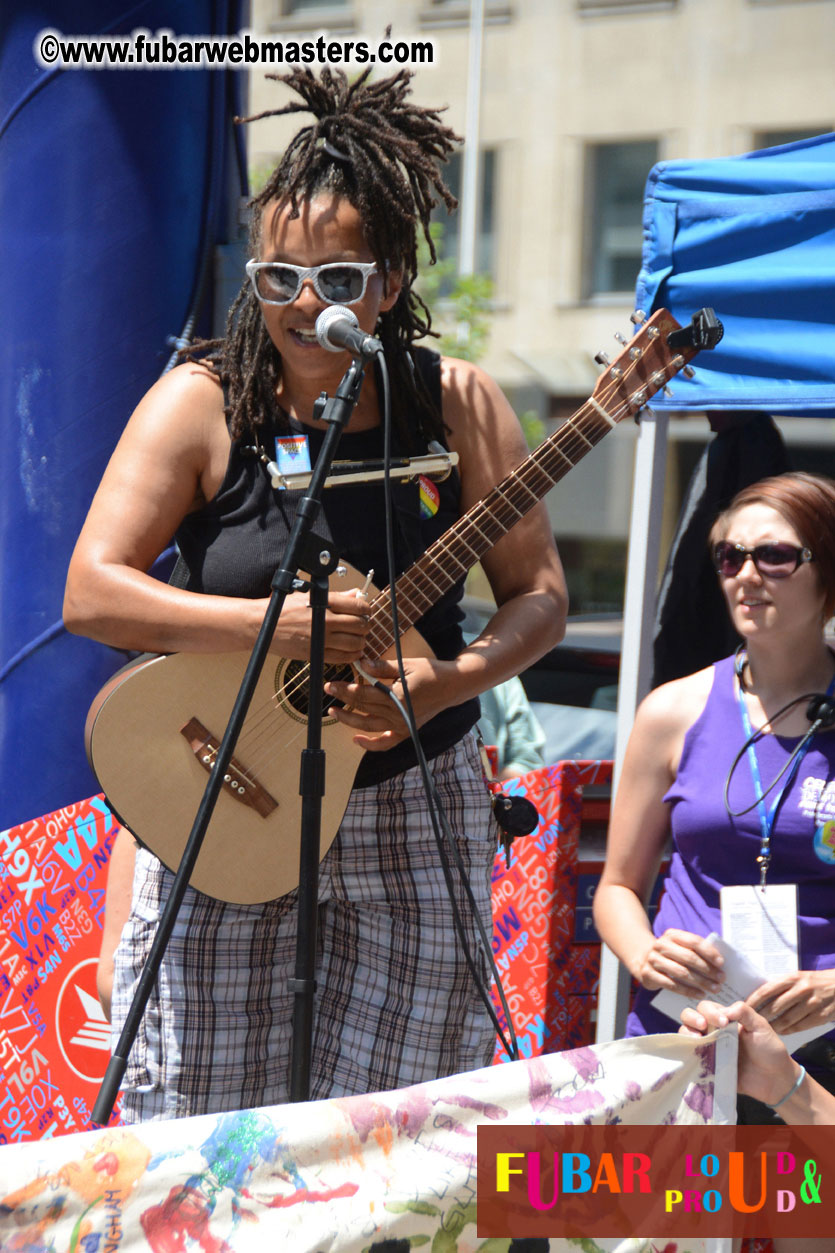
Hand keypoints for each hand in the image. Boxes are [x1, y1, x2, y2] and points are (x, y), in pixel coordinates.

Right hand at [268, 590, 369, 662]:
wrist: (262, 625)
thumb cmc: (284, 608)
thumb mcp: (310, 595)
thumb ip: (336, 597)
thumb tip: (355, 594)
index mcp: (324, 602)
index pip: (358, 606)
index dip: (367, 609)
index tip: (366, 612)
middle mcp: (325, 620)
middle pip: (360, 625)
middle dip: (365, 625)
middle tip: (363, 625)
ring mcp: (321, 639)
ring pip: (355, 643)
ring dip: (360, 642)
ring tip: (357, 638)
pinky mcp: (315, 654)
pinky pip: (343, 658)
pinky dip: (352, 655)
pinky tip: (351, 651)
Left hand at [325, 655, 448, 749]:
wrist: (451, 686)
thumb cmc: (429, 672)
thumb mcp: (405, 664)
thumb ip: (382, 667)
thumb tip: (360, 663)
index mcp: (397, 697)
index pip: (364, 694)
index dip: (345, 689)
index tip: (332, 684)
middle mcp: (398, 715)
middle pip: (363, 708)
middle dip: (344, 699)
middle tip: (329, 691)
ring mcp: (402, 725)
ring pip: (369, 726)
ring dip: (349, 721)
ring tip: (334, 712)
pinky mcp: (406, 731)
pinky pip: (385, 743)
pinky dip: (371, 745)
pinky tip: (356, 739)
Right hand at [636, 928, 724, 996]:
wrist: (643, 960)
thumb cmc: (671, 955)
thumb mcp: (680, 947)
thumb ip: (696, 950)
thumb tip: (720, 963)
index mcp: (672, 935)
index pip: (693, 941)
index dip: (709, 952)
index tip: (721, 963)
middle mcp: (661, 945)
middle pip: (689, 958)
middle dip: (708, 970)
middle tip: (721, 979)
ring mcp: (653, 959)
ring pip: (681, 972)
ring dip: (701, 982)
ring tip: (714, 989)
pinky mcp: (648, 974)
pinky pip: (672, 985)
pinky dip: (688, 991)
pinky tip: (700, 994)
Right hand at [679, 1000, 799, 1106]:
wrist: (776, 1080)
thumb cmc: (770, 1050)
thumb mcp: (760, 1025)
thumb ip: (743, 1012)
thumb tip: (723, 1011)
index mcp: (725, 1020)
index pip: (706, 1007)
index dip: (709, 1012)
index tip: (724, 1022)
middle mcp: (713, 1032)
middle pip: (689, 1016)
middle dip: (692, 1018)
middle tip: (704, 1026)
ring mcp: (709, 1049)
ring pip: (686, 1035)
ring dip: (687, 1033)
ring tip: (697, 1040)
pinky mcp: (708, 1067)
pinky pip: (691, 1058)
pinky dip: (688, 1054)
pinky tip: (696, 1056)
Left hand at [745, 968, 834, 1033]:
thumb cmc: (815, 981)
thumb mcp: (799, 977)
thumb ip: (783, 985)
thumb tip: (761, 994)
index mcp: (793, 978)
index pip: (767, 990)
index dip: (754, 1000)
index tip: (743, 1007)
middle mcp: (801, 990)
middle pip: (775, 1007)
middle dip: (761, 1016)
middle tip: (750, 1023)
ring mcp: (812, 1004)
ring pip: (786, 1019)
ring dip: (773, 1026)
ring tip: (764, 1029)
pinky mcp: (820, 1016)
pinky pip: (799, 1026)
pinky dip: (788, 1030)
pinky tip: (781, 1031)